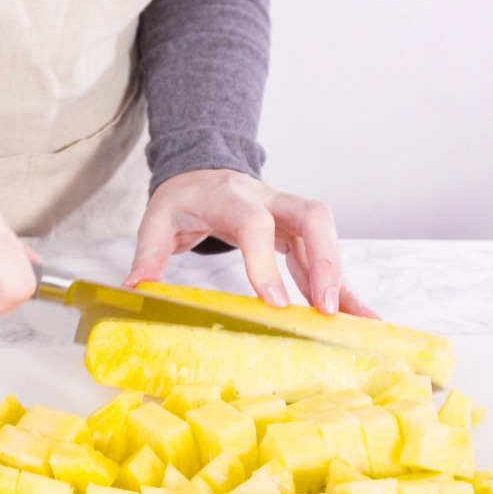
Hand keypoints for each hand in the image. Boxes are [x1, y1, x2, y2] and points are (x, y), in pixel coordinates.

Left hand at [125, 169, 377, 317]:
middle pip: (312, 218)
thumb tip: (134, 288)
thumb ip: (147, 253)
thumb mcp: (157, 219)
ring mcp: (288, 214)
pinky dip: (342, 285)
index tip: (274, 302)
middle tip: (326, 307)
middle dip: (324, 262)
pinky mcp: (298, 232)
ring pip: (326, 239)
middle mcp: (269, 200)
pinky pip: (324, 257)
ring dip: (341, 279)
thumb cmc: (184, 198)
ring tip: (358, 322)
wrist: (202, 171)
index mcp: (230, 197)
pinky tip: (358, 315)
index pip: (254, 223)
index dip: (266, 261)